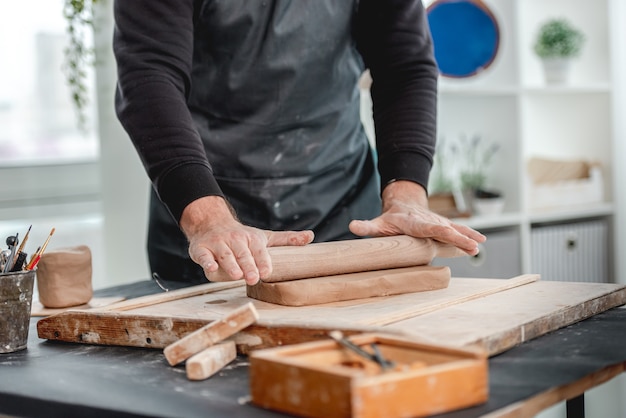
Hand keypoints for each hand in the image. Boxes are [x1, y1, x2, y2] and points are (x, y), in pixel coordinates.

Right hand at [180, 196, 313, 284]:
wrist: (211, 223)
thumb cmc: (242, 237)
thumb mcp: (265, 237)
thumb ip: (286, 239)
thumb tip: (311, 236)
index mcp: (252, 239)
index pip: (259, 251)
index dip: (263, 261)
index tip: (267, 272)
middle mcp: (235, 240)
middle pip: (242, 254)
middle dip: (248, 266)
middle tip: (254, 278)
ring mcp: (217, 244)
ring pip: (225, 255)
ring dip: (230, 265)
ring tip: (236, 276)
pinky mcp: (201, 249)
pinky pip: (203, 256)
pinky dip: (206, 261)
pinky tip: (211, 268)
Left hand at [349, 180, 485, 254]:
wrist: (403, 203)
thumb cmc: (390, 218)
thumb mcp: (378, 223)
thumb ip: (367, 226)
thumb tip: (352, 226)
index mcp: (416, 223)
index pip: (430, 228)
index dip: (442, 232)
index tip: (452, 236)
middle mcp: (430, 222)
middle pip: (447, 230)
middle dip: (460, 238)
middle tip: (473, 247)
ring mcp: (438, 223)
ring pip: (455, 229)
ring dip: (468, 237)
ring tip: (479, 246)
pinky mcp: (443, 226)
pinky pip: (458, 230)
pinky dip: (469, 234)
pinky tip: (480, 242)